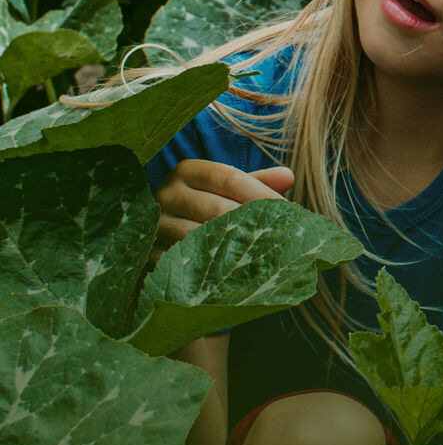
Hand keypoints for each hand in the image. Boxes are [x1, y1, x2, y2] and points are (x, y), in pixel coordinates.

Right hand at [151, 160, 293, 264]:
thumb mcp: (226, 190)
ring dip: (237, 247)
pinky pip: (189, 262)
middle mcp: (167, 195)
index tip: (287, 208)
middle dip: (253, 222)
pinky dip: (217, 268)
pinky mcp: (152, 256)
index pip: (229, 178)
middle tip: (283, 235)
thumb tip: (288, 176)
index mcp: (187, 172)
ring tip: (267, 253)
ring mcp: (156, 227)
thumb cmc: (204, 207)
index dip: (260, 192)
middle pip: (217, 208)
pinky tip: (240, 272)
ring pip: (203, 237)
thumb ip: (255, 182)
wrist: (160, 236)